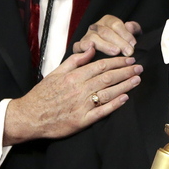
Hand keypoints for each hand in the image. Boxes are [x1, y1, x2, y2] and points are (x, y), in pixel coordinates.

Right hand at [3, 47, 141, 144]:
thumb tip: (91, 49)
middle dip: (126, 71)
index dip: (118, 62)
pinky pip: (102, 111)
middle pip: (108, 78)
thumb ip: (75, 60)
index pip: (101, 66)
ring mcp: (82, 105)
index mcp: (74, 76)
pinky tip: (125, 98)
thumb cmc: (43, 94)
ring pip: (108, 93)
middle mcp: (80, 89)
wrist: (30, 116)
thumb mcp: (56, 72)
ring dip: (125, 86)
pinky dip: (115, 105)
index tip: (129, 59)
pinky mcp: (82, 120)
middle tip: (139, 67)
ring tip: (137, 80)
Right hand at [73, 15, 142, 55]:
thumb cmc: (123, 43)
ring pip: (94, 38)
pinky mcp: (79, 46)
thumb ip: (133, 29)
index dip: (125, 34)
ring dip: (105, 45)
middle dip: (119, 42)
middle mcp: (95, 27)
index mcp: (107, 21)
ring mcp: (86, 36)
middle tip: (129, 52)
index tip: (134, 44)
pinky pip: (78, 46)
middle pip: (106, 32)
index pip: (115, 24)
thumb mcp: (132, 34)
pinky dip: (84, 47)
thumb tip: (129, 25)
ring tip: (116, 52)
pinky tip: (92, 50)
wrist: (110, 53)